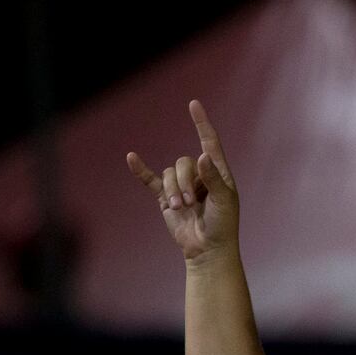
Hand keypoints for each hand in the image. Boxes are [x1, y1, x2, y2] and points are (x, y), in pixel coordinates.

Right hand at [126, 102, 238, 262]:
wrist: (207, 250)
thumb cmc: (223, 226)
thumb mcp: (224, 201)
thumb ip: (213, 178)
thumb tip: (202, 156)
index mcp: (217, 172)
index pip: (209, 142)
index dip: (201, 123)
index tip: (194, 104)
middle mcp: (199, 176)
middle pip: (183, 162)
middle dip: (183, 182)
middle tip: (190, 203)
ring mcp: (181, 186)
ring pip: (169, 173)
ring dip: (172, 190)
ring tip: (180, 208)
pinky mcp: (166, 198)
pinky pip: (151, 180)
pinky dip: (141, 170)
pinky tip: (131, 158)